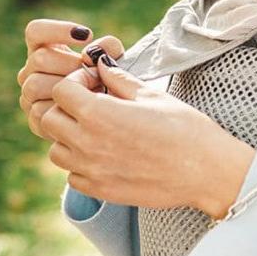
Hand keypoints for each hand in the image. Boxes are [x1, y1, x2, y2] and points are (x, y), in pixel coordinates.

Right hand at [18, 19, 123, 138]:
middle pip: (39, 58)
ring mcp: (30, 96)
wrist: (111, 116)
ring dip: (66, 87)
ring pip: (34, 85)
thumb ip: (107, 47)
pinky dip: (64, 109)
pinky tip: (85, 108)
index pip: (35, 31)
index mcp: (44, 50)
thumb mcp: (113, 59)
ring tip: (92, 89)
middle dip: (70, 63)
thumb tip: (89, 54)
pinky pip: (39, 112)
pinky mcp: (36, 120)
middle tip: (93, 72)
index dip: (56, 30)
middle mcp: (32, 71)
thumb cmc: (109, 80)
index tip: (87, 35)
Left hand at [44, 60, 255, 215]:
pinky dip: (81, 164)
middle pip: (50, 119)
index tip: (96, 84)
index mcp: (100, 114)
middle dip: (68, 107)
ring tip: (99, 131)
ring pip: (56, 150)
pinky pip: (72, 176)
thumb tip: (101, 65)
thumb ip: (120, 80)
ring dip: (70, 137)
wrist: (206, 170)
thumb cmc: (185, 128)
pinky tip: (106, 155)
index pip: (61, 91)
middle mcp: (87, 143)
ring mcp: (91, 170)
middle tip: (94, 105)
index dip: (76, 82)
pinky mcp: (100, 191)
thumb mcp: (153, 95)